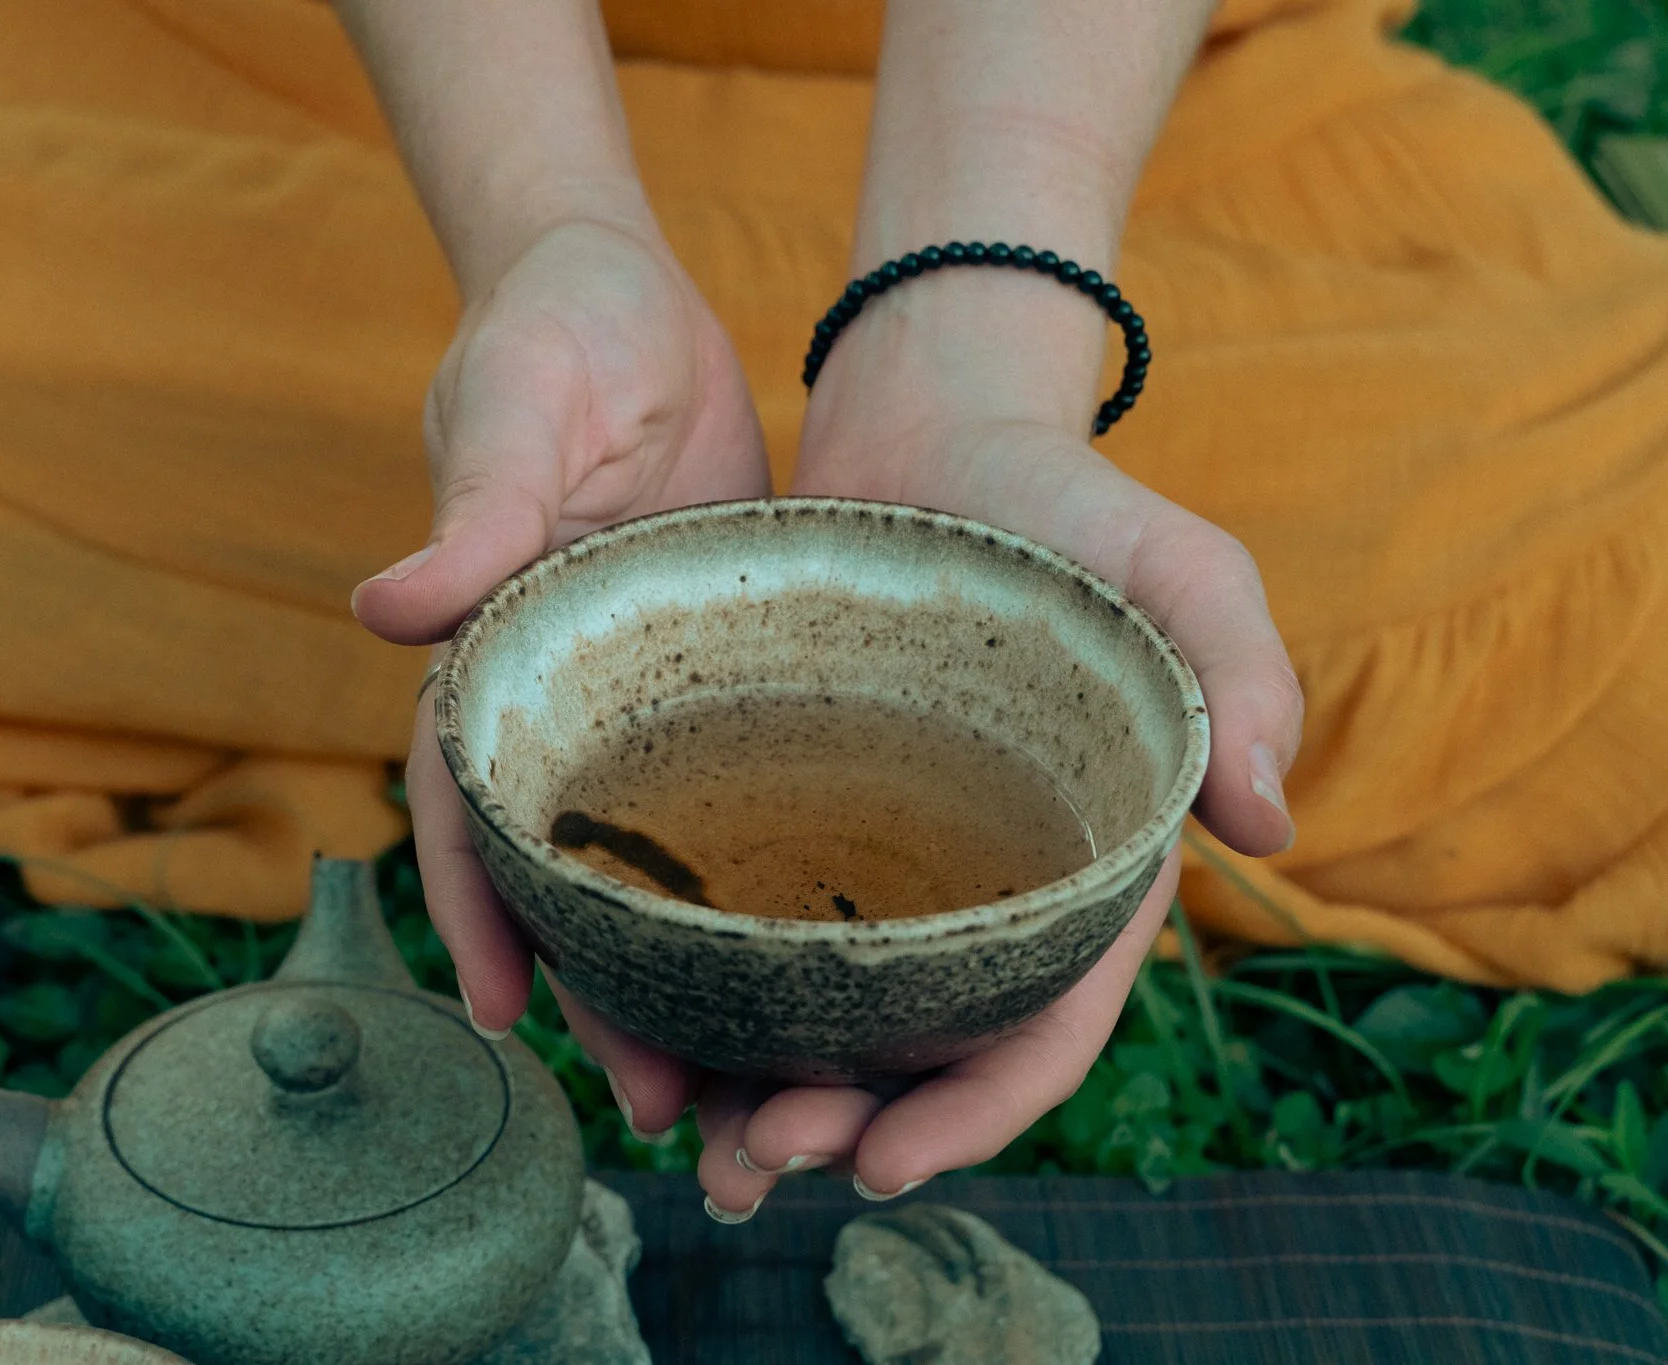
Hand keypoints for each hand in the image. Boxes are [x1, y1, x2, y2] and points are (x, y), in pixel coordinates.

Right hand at [351, 217, 768, 1029]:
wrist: (628, 299)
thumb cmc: (548, 341)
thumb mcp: (510, 411)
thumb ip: (470, 511)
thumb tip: (384, 609)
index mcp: (497, 655)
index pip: (471, 805)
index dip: (477, 912)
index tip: (503, 1014)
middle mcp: (566, 698)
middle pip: (571, 870)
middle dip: (601, 988)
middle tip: (660, 1102)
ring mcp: (647, 698)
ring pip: (660, 861)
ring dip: (691, 969)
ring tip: (745, 1082)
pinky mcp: (729, 678)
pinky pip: (744, 801)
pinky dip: (765, 883)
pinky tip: (823, 960)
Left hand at [667, 284, 1305, 1216]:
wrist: (935, 422)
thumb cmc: (1068, 503)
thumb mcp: (1179, 566)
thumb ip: (1239, 676)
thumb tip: (1273, 829)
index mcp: (1075, 866)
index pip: (1043, 1023)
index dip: (976, 1110)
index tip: (887, 1164)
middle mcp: (971, 884)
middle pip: (915, 1047)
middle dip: (841, 1124)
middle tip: (749, 1161)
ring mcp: (872, 852)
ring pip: (821, 1009)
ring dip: (757, 1088)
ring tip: (684, 1139)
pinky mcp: (781, 806)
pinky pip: (743, 920)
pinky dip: (701, 983)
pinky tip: (638, 1021)